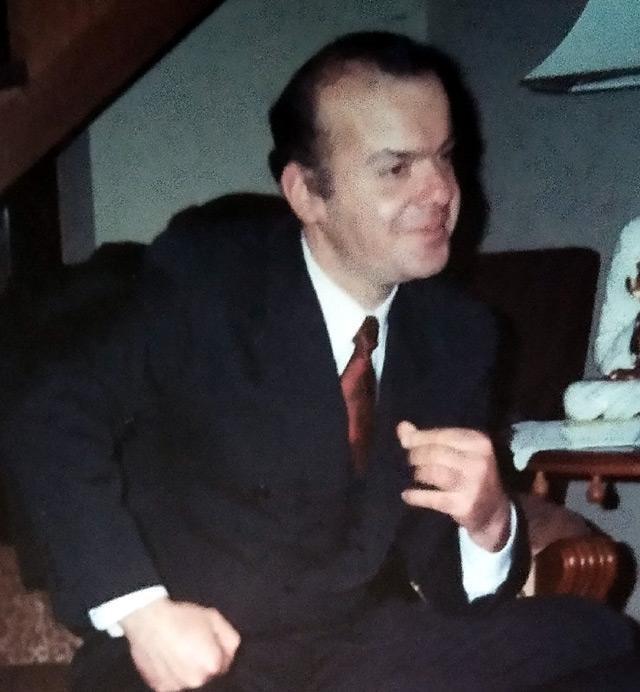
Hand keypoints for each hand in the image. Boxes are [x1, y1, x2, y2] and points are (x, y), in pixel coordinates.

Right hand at [120, 597, 240, 690]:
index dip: (218, 652)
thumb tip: (231, 653)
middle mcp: (197, 681)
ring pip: (192, 681)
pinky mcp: (161, 690)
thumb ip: (230, 638)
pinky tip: (170, 660)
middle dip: (205, 663)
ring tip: (180, 652)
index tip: (209, 642)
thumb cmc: (182, 617)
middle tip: (193, 646)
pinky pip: (175, 685)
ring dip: (190, 671)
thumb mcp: (214, 618)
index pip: (225, 665)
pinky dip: (175, 676)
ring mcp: (178, 688)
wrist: (148, 621)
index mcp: (213, 665)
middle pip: (209, 676)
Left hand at [397, 421, 510, 551]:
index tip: (406, 442)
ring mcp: (473, 485)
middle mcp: (478, 462)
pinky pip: (432, 498)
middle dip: (416, 456)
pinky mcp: (464, 506)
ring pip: (433, 473)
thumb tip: (402, 427)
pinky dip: (415, 496)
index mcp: (479, 442)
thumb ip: (429, 438)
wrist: (495, 511)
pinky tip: (407, 495)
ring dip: (418, 473)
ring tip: (416, 474)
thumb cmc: (471, 473)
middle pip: (434, 454)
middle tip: (411, 460)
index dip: (418, 438)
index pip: (440, 435)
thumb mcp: (458, 451)